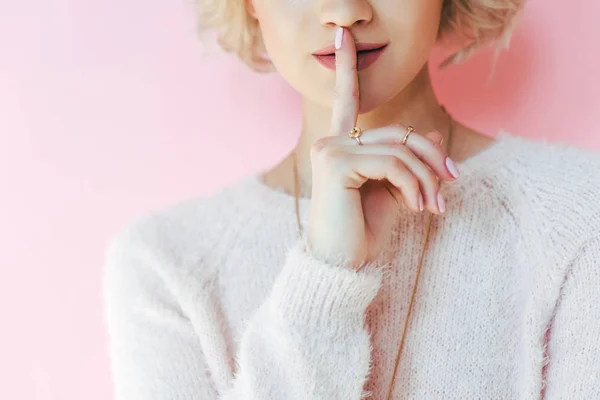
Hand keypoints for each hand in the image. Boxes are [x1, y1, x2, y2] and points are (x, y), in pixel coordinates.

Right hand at [306, 27, 458, 269]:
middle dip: (431, 159)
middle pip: (397, 132)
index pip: (345, 100)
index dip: (345, 67)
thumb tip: (433, 136)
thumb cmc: (363, 231)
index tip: (341, 36)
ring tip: (434, 207)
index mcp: (341, 146)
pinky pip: (393, 164)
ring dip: (427, 179)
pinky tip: (418, 208)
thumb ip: (408, 161)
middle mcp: (330, 142)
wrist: (343, 265)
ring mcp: (329, 150)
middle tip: (452, 184)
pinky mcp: (335, 164)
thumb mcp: (395, 191)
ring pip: (399, 149)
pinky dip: (415, 186)